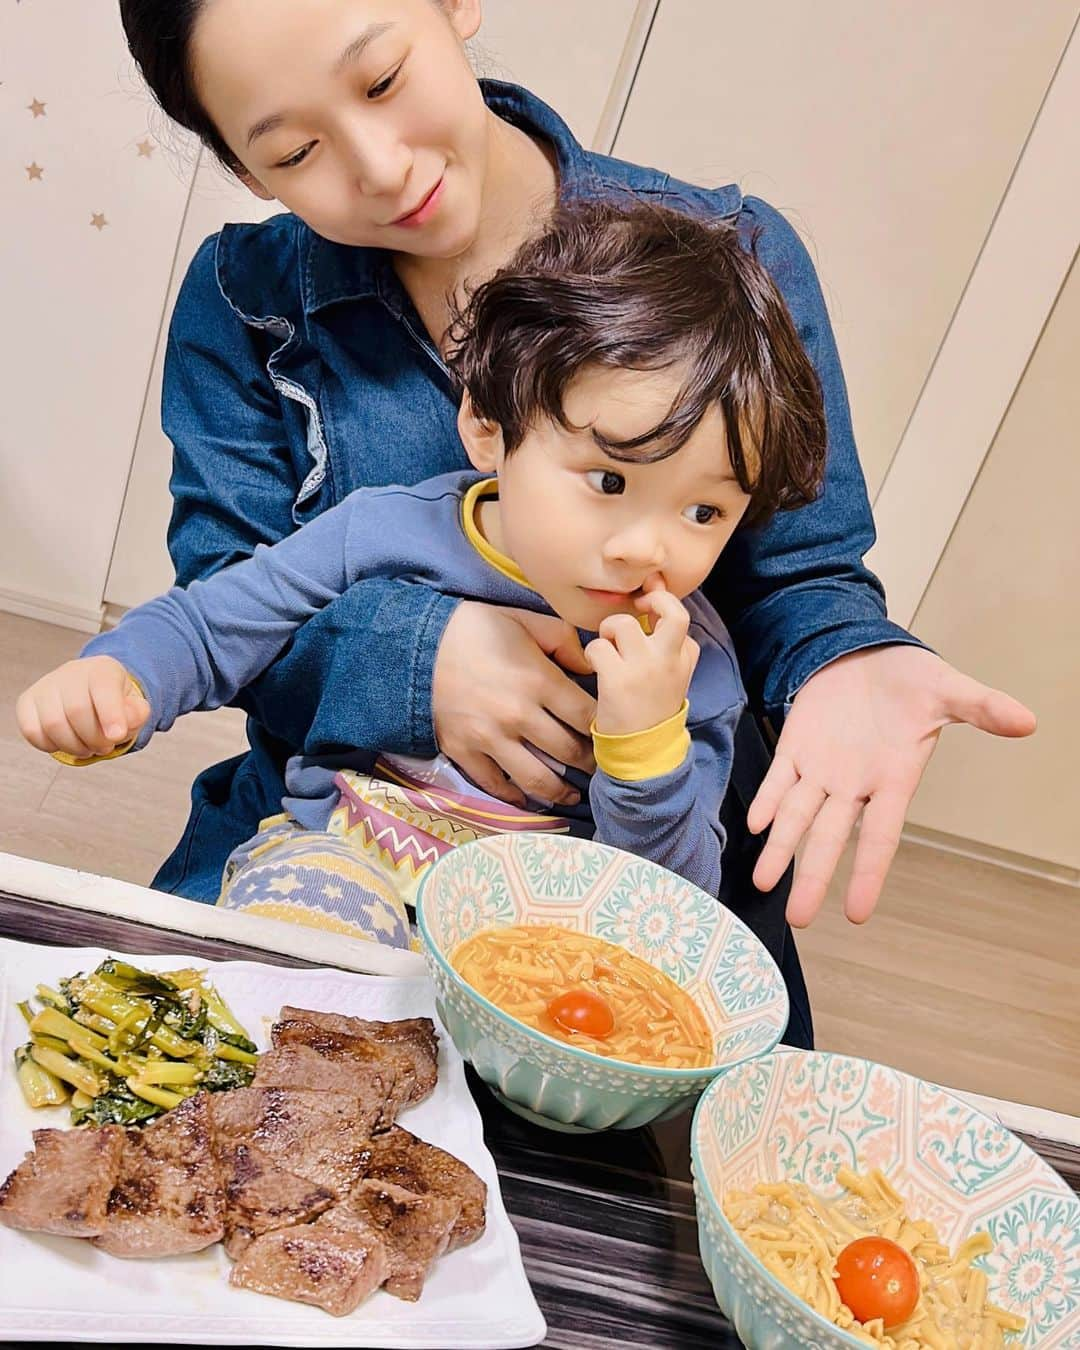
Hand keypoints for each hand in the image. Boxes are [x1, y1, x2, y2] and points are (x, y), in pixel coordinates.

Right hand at [15, 656, 149, 759]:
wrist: (91, 691)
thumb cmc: (115, 702)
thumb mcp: (134, 706)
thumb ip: (136, 715)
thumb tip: (120, 728)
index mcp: (102, 669)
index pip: (103, 687)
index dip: (110, 714)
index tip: (116, 736)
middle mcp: (70, 673)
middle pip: (77, 711)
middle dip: (94, 739)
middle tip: (105, 747)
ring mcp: (45, 686)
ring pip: (52, 724)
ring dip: (74, 746)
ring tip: (88, 748)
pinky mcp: (26, 702)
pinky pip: (32, 731)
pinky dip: (51, 746)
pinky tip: (67, 743)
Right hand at [432, 603, 596, 806]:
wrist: (415, 646)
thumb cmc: (475, 629)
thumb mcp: (525, 620)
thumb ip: (564, 641)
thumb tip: (591, 668)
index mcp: (538, 681)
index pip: (587, 717)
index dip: (605, 728)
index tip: (611, 733)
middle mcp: (518, 715)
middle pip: (569, 752)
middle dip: (590, 762)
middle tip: (599, 766)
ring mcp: (490, 739)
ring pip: (537, 779)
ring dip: (560, 791)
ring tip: (572, 794)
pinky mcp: (465, 752)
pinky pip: (496, 785)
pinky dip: (516, 797)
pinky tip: (529, 798)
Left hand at [586, 582, 699, 734]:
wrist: (643, 751)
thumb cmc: (651, 709)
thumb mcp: (674, 678)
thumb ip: (669, 647)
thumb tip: (653, 607)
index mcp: (685, 659)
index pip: (681, 618)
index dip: (662, 604)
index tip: (647, 606)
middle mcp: (669, 659)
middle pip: (673, 610)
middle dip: (653, 599)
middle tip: (636, 607)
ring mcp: (645, 668)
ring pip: (623, 623)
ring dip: (609, 630)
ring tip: (609, 648)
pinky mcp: (618, 680)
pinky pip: (598, 647)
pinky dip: (592, 653)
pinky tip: (596, 667)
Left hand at [747, 646, 1036, 925]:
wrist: (870, 653)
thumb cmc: (912, 681)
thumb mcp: (947, 690)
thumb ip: (982, 707)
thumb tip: (1027, 720)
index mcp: (893, 779)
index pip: (880, 836)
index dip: (868, 873)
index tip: (857, 914)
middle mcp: (854, 784)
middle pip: (830, 838)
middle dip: (813, 876)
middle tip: (798, 919)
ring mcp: (822, 768)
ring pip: (797, 816)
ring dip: (780, 847)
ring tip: (761, 882)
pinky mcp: (796, 746)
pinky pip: (779, 779)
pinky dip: (768, 799)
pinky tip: (755, 823)